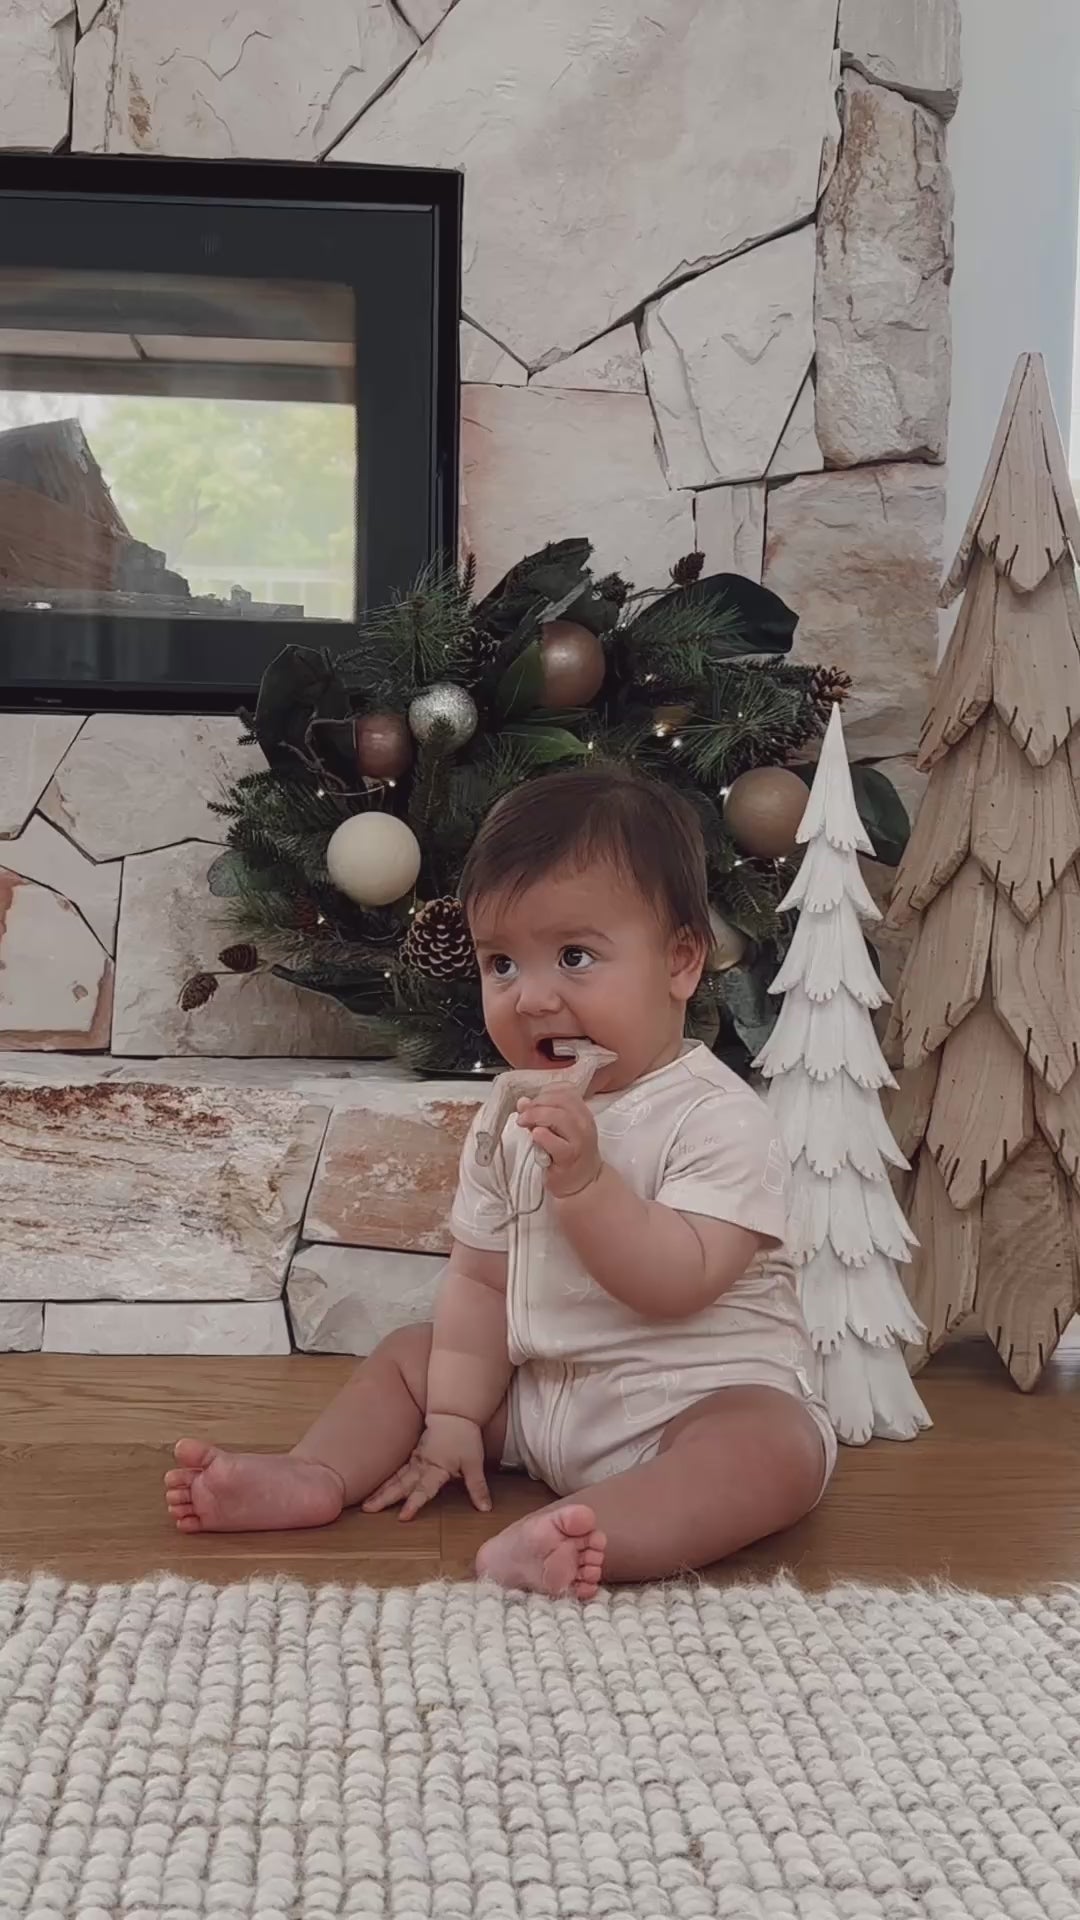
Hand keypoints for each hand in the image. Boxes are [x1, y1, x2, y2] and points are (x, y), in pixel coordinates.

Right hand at [362, 1413, 490, 1521]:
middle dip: (385, 1498)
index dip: (414, 1503)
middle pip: (402, 1484)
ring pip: (396, 1478)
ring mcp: (416, 1460)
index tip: (403, 1516)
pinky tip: (379, 1489)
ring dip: (382, 1491)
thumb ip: (478, 1487)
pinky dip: (388, 1481)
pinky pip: (399, 1470)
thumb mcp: (475, 1463)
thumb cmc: (465, 1438)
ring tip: (367, 1503)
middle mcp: (422, 1465)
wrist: (455, 1413)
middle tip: (368, 1509)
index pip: (424, 1489)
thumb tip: (485, 1509)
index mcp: (436, 1468)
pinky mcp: (414, 1455)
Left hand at [517, 1084, 601, 1198]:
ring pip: (558, 1116)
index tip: (532, 1103)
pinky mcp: (570, 1156)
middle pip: (559, 1100)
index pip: (565, 1089)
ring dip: (535, 1116)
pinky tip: (535, 1137)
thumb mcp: (557, 1130)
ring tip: (523, 1123)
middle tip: (522, 1115)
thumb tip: (522, 1102)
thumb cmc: (569, 1154)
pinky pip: (553, 1141)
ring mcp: (579, 1139)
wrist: (584, 1183)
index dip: (544, 1092)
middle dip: (536, 1104)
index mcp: (582, 1111)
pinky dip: (541, 1135)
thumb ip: (542, 1115)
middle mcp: (584, 1122)